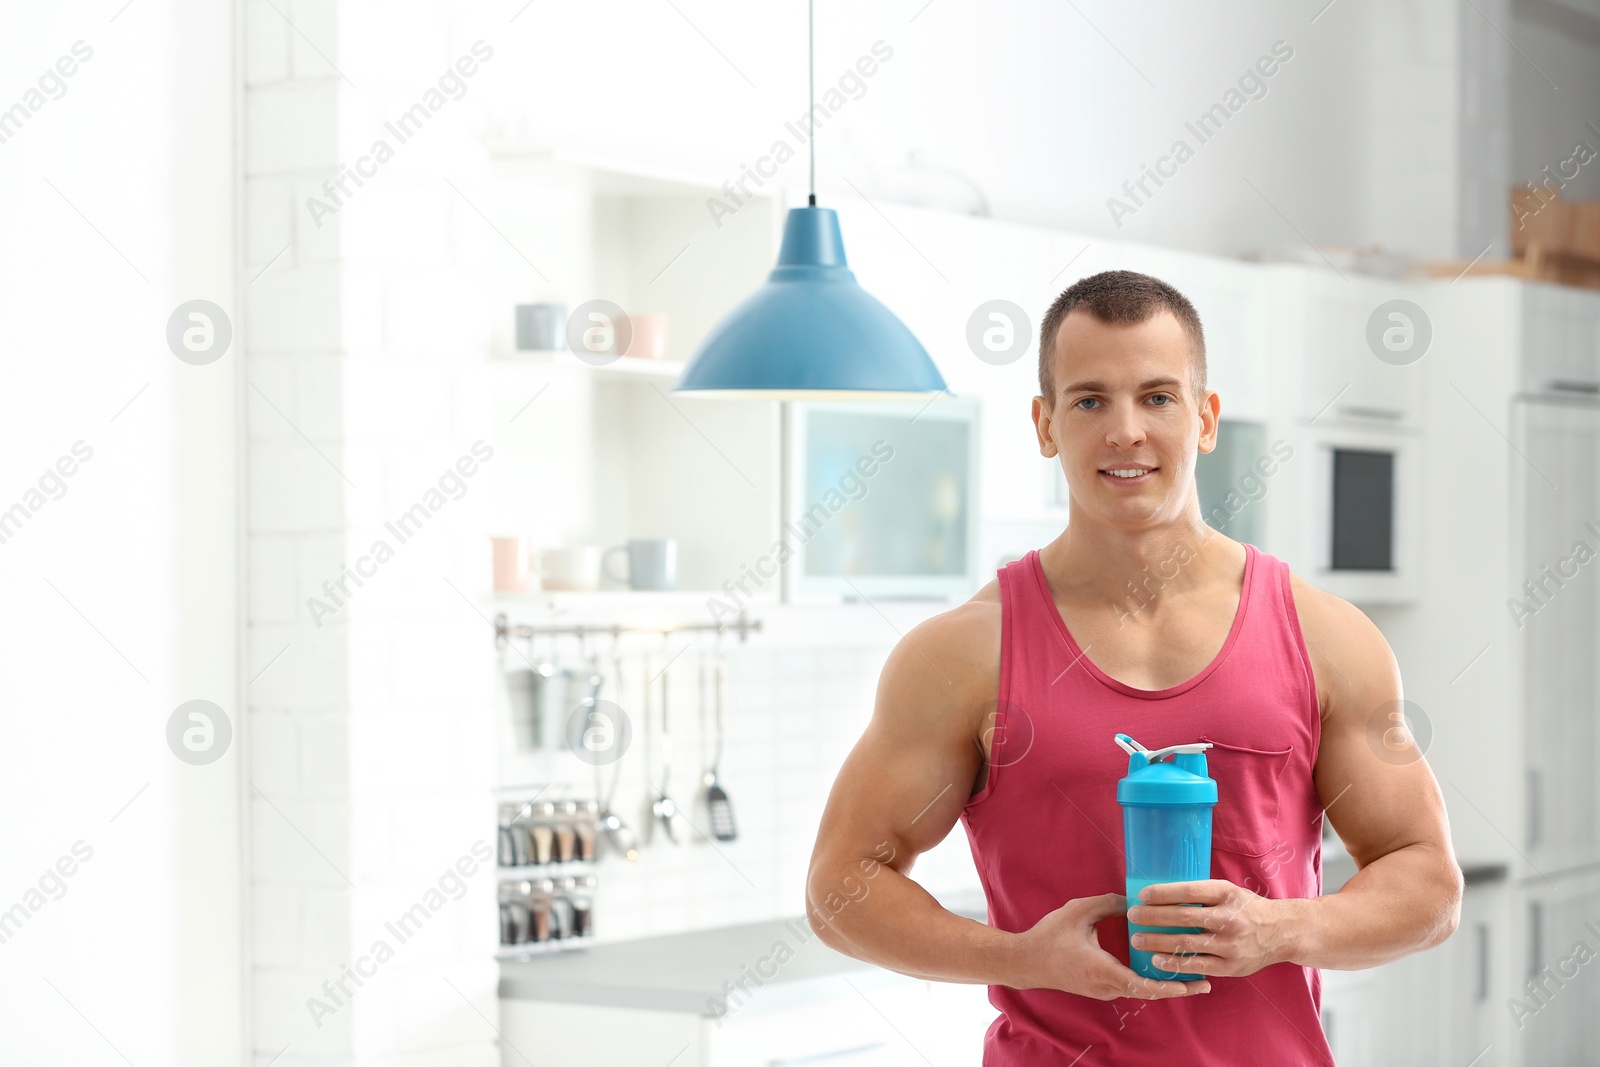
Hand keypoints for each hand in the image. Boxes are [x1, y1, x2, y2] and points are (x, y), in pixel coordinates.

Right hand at [1015, 892, 1212, 999]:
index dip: (1172, 985)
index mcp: (1102, 970)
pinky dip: (1147, 980)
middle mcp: (1106, 986)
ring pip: (1140, 990)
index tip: (1195, 982)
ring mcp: (1102, 990)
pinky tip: (1158, 967)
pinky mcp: (1099, 988)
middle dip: (1177, 987)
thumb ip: (1107, 904)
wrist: (1025, 961)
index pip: (1144, 985)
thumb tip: (1134, 900)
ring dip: (1163, 984)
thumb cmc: (1049, 937)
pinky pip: (1129, 986)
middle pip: (1149, 992)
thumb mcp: (1078, 912)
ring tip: (1188, 973)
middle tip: (1204, 982)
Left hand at [1126, 879, 1293, 977]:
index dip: (1163, 893)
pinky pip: (1197, 966)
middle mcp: (1229, 918)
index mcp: (1226, 894)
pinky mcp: (1231, 966)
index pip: (1189, 892)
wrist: (1282, 932)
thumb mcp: (1228, 891)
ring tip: (1137, 940)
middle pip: (1184, 917)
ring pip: (1187, 943)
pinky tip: (1157, 960)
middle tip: (1132, 916)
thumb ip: (1202, 893)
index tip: (1142, 895)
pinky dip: (1175, 963)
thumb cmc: (1247, 908)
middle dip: (1153, 917)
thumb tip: (1161, 891)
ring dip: (1158, 942)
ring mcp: (1230, 944)